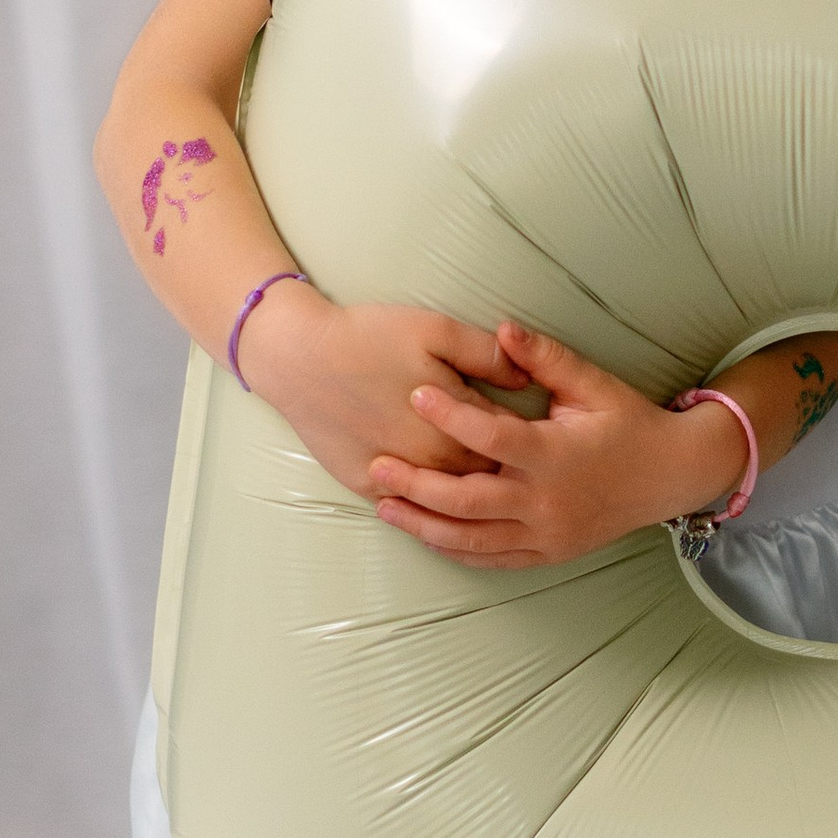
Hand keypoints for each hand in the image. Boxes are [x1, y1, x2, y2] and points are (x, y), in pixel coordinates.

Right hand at [236, 286, 519, 499]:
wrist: (297, 357)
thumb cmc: (368, 337)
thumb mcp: (436, 329)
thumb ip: (487, 355)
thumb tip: (525, 379)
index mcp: (457, 423)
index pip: (511, 441)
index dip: (527, 437)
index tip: (540, 434)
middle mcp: (431, 461)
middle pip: (487, 478)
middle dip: (506, 472)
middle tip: (523, 467)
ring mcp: (397, 480)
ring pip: (449, 502)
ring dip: (470, 497)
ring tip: (490, 487)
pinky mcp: (366, 487)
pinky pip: (409, 508)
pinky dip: (427, 507)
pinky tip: (442, 503)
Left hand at [365, 318, 749, 566]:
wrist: (670, 476)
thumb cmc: (629, 424)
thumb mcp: (594, 385)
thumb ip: (547, 358)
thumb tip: (503, 329)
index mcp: (556, 455)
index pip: (491, 436)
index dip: (450, 415)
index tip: (416, 392)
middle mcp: (547, 501)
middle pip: (468, 500)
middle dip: (417, 485)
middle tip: (378, 466)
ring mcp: (546, 534)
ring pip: (473, 538)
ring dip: (424, 525)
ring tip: (385, 506)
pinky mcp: (547, 553)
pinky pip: (492, 558)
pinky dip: (455, 549)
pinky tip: (425, 534)